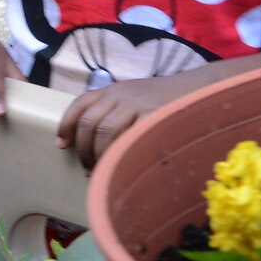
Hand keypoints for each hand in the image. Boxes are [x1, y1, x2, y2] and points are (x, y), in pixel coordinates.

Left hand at [57, 76, 197, 167]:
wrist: (199, 90)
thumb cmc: (162, 102)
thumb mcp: (134, 98)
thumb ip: (113, 112)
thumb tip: (88, 144)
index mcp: (113, 89)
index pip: (80, 104)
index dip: (66, 125)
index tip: (61, 145)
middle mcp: (122, 94)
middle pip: (89, 122)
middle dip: (83, 149)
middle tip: (86, 168)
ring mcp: (138, 104)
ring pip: (105, 132)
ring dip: (98, 155)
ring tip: (101, 171)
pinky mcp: (154, 116)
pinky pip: (129, 138)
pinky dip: (120, 154)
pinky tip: (121, 165)